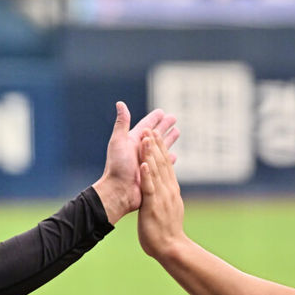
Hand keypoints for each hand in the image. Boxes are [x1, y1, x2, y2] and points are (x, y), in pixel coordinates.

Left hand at [92, 101, 178, 223]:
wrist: (119, 191)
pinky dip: (169, 158)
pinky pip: (163, 164)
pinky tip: (175, 155)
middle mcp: (140, 151)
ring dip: (169, 140)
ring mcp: (147, 162)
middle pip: (155, 135)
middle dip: (164, 126)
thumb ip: (122, 123)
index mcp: (133, 142)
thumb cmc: (117, 167)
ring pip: (161, 148)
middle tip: (174, 118)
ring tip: (177, 132)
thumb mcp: (118, 142)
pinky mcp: (152, 174)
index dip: (154, 118)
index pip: (146, 126)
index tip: (162, 111)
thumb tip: (120, 103)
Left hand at [137, 129, 186, 259]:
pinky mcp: (153, 205)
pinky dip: (147, 175)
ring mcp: (161, 196)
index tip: (156, 133)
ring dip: (151, 154)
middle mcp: (167, 189)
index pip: (166, 163)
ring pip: (156, 171)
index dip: (161, 147)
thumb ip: (166, 195)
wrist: (170, 247)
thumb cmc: (168, 231)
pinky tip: (143, 163)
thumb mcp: (167, 208)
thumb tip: (166, 188)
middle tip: (153, 127)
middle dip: (157, 144)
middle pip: (162, 162)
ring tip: (147, 138)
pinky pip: (149, 187)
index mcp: (169, 189)